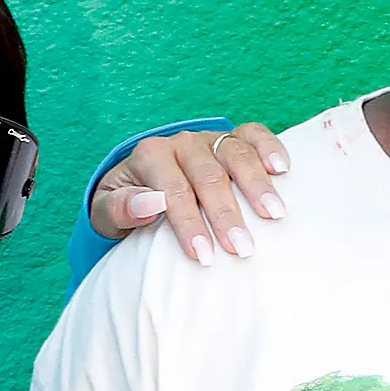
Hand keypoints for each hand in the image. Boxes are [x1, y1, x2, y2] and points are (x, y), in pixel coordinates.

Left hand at [89, 124, 289, 263]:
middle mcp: (181, 143)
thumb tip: (151, 204)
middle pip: (208, 176)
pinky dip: (269, 147)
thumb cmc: (127, 206)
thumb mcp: (107, 213)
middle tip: (242, 249)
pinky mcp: (231, 138)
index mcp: (149, 156)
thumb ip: (121, 208)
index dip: (189, 223)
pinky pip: (253, 134)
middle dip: (226, 214)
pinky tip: (283, 169)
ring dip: (256, 185)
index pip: (173, 191)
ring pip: (235, 153)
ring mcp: (209, 138)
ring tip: (274, 215)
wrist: (140, 184)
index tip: (204, 256)